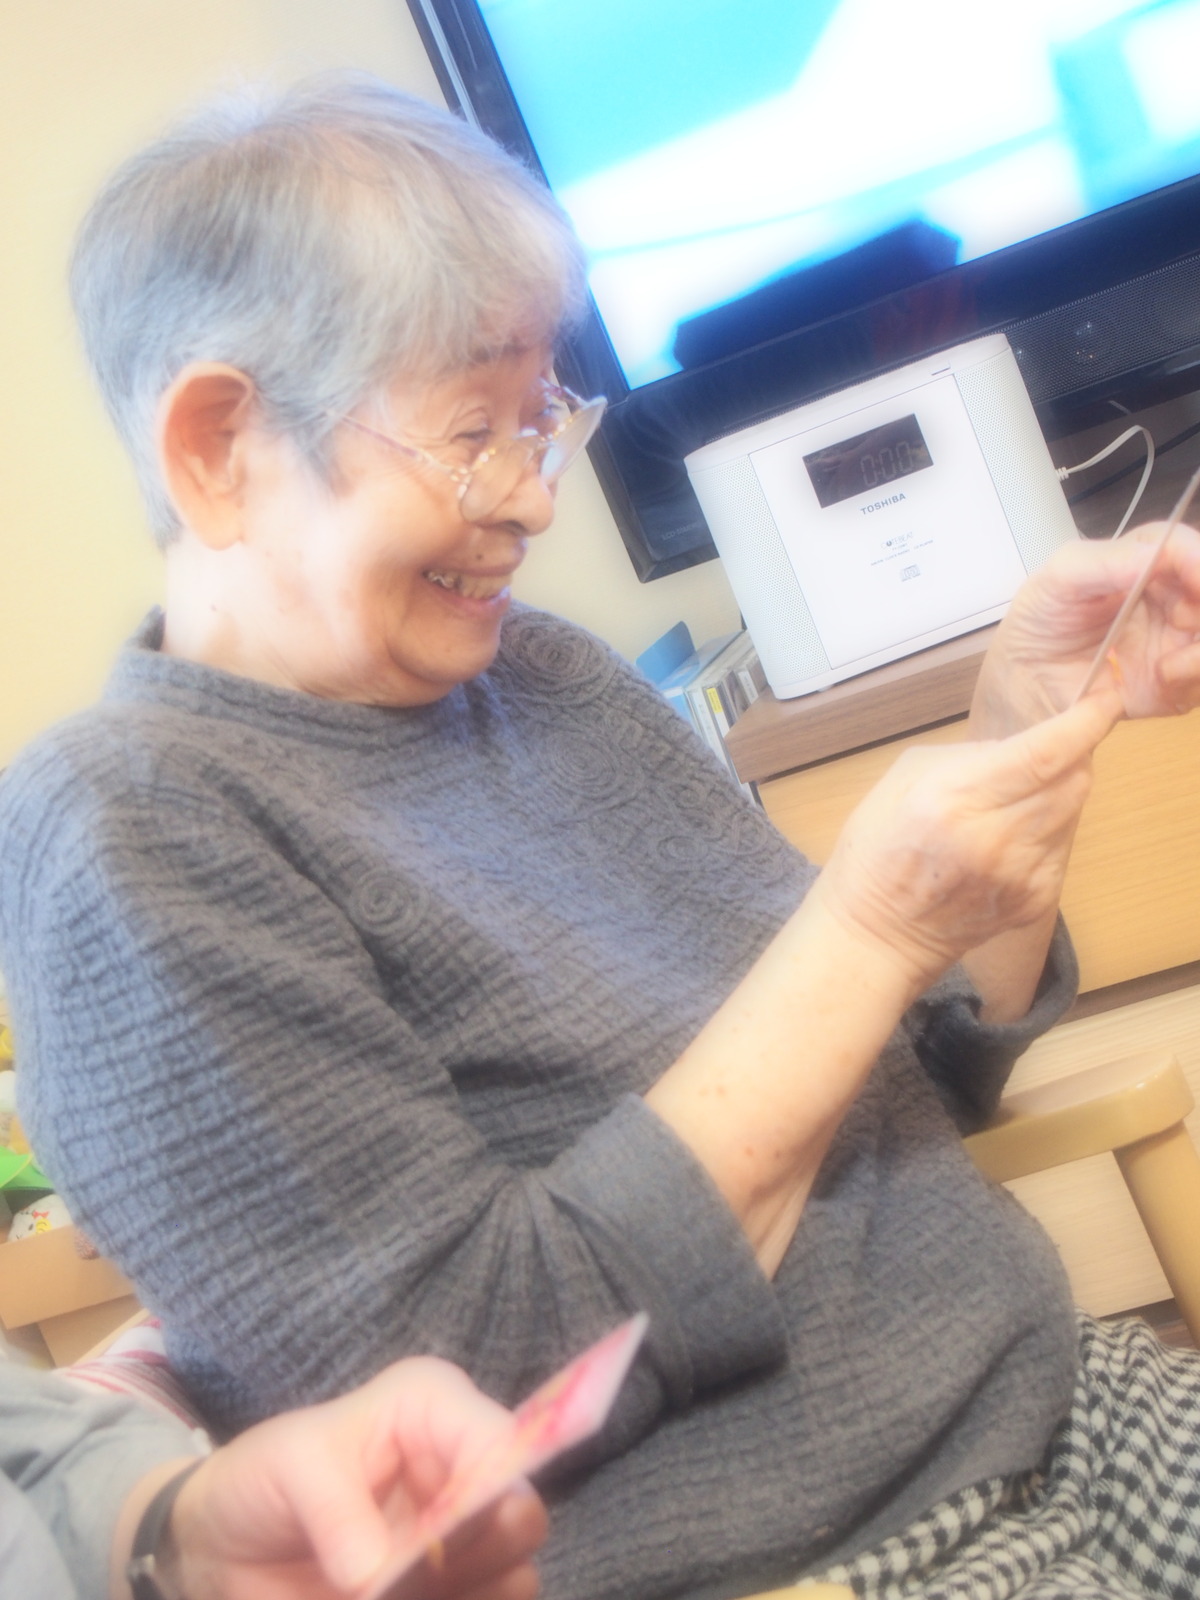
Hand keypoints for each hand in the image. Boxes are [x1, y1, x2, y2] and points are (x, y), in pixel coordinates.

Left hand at [163, 1358, 547, 1599]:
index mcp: (435, 1410)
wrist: (227, 1545)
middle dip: (471, 1559)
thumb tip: (373, 1576)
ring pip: (510, 1580)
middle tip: (404, 1578)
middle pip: (520, 1520)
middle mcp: (462, 1470)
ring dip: (457, 1595)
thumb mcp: (288, 1468)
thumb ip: (335, 1510)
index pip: (502, 1443)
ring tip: (384, 1594)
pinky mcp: (447, 1592)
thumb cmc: (264, 1477)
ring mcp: (459, 1540)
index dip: (491, 1494)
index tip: (434, 1544)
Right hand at [816, 691, 1118, 992]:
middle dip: (1074, 752)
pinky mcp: (1036, 899)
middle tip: (1051, 745)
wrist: (880, 934)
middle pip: (1073, 779)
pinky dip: (1047, 828)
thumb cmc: (879, 849)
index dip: (1085, 722)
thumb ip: (969, 754)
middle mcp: (994, 838)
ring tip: (1017, 796)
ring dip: (1059, 790)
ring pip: (1073, 809)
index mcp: (954, 799)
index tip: (1104, 697)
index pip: (1043, 754)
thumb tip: (1021, 745)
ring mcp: (1020, 874)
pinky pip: (1062, 844)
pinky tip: (1008, 837)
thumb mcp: (904, 778)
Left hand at [972, 521, 1199, 735]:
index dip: (1199, 561)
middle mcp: (1172, 595)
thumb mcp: (1060, 578)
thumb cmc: (1041, 617)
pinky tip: (1161, 678)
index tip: (1197, 582)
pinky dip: (1190, 678)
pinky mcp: (1175, 679)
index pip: (1189, 550)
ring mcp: (1176, 638)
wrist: (1025, 676)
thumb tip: (1152, 556)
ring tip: (1169, 666)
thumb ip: (1105, 563)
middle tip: (1184, 622)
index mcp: (1147, 560)